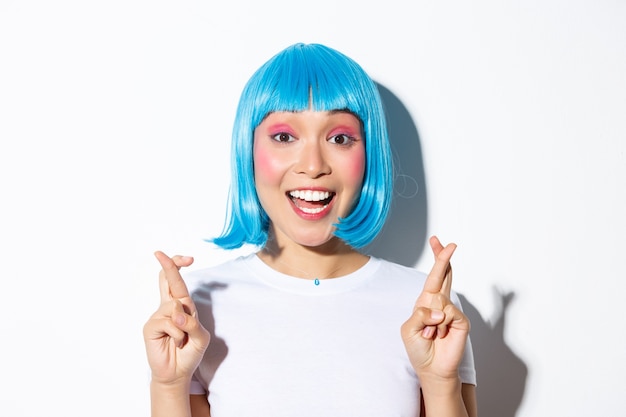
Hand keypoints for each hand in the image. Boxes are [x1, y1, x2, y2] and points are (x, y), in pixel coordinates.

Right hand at [143, 251, 209, 384]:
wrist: (177, 373)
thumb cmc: (189, 352)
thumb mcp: (200, 337)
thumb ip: (193, 324)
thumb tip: (177, 315)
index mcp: (182, 305)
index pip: (177, 282)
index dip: (178, 267)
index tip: (186, 258)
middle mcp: (168, 307)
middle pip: (167, 280)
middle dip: (168, 265)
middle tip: (159, 253)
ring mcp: (158, 316)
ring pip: (174, 306)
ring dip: (184, 325)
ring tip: (182, 339)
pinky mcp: (150, 327)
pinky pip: (169, 323)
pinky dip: (177, 334)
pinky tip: (175, 343)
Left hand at [401, 236, 469, 382]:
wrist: (431, 368)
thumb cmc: (419, 348)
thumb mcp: (409, 328)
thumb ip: (420, 314)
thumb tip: (440, 309)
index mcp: (427, 302)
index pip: (434, 276)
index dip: (437, 259)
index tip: (438, 241)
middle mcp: (440, 303)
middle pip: (445, 275)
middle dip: (444, 258)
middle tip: (450, 243)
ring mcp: (452, 311)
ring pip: (439, 300)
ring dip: (430, 321)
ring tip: (431, 334)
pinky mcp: (461, 321)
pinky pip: (447, 312)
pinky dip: (440, 325)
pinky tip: (440, 335)